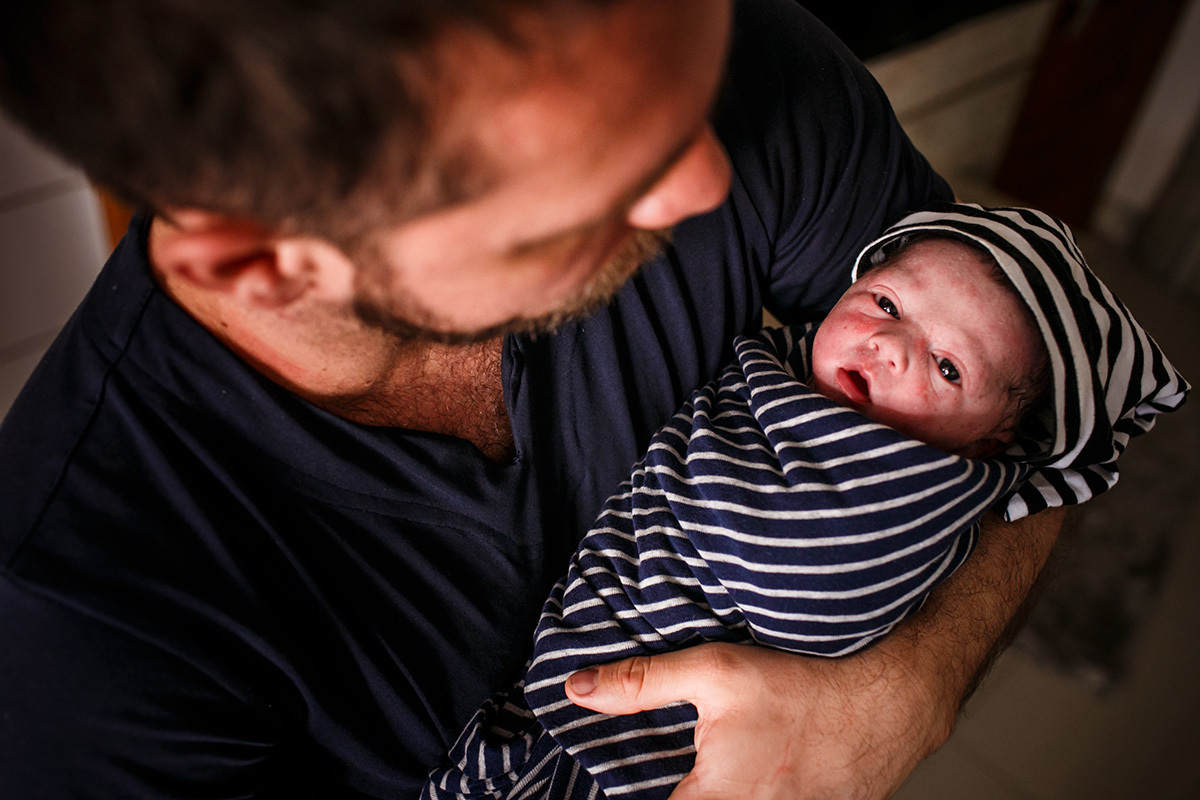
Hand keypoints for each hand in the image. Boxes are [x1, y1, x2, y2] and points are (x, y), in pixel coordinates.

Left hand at [565, 641, 954, 799]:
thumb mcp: (714, 672)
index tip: (628, 772)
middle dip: (675, 780)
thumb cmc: (806, 685)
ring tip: (719, 757)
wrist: (893, 701)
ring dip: (712, 785)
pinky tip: (755, 760)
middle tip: (673, 760)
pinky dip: (749, 788)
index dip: (629, 789)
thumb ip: (641, 684)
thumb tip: (576, 689)